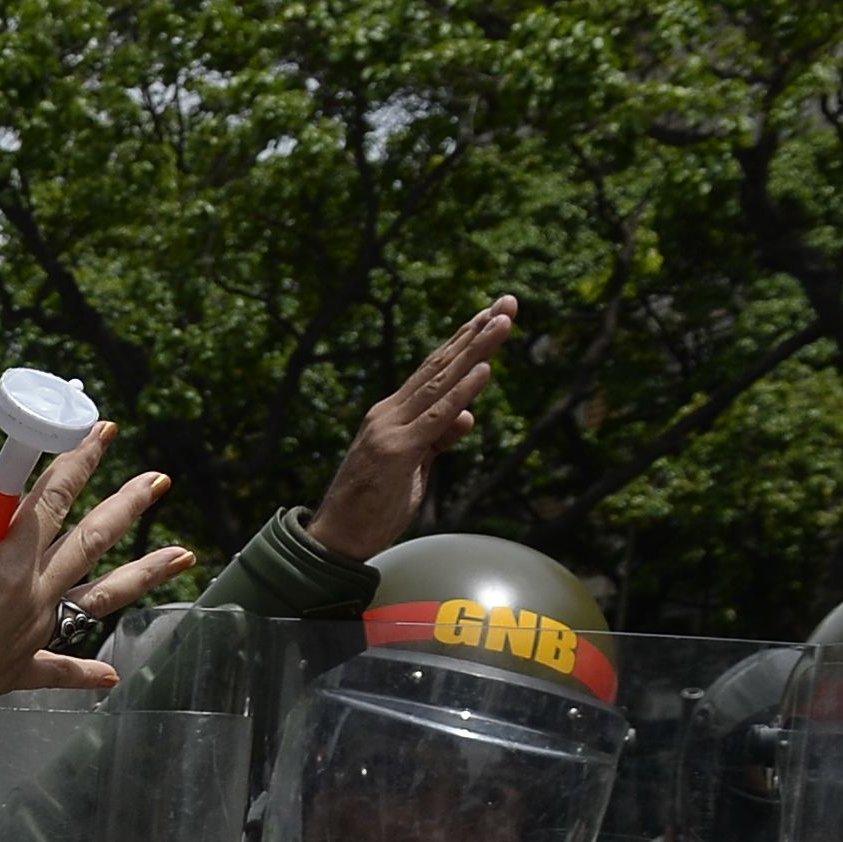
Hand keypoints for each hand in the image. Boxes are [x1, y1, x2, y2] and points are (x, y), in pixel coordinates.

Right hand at [0, 427, 186, 744]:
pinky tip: (112, 675)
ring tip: (183, 556)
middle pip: (91, 541)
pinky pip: (57, 670)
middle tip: (157, 480)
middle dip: (127, 504)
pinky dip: (84, 673)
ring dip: (143, 574)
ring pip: (97, 600)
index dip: (77, 458)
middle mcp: (32, 598)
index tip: (99, 429)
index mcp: (10, 565)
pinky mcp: (13, 672)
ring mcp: (29, 637)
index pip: (52, 498)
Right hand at [304, 299, 516, 561]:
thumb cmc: (371, 508)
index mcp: (393, 414)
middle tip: (507, 302)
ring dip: (475, 350)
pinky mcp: (396, 452)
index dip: (465, 342)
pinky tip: (484, 369)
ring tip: (502, 322)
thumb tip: (468, 417)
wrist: (335, 540)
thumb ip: (438, 440)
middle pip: (441, 365)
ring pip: (441, 382)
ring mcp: (391, 430)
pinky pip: (436, 417)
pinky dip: (461, 392)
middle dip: (476, 332)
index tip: (492, 315)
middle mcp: (390, 413)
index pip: (435, 370)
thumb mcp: (414, 468)